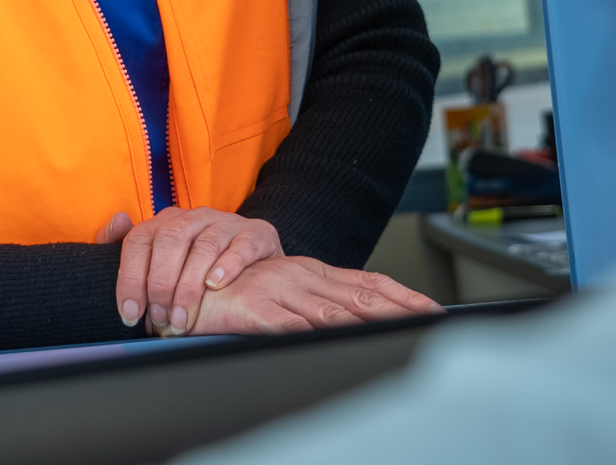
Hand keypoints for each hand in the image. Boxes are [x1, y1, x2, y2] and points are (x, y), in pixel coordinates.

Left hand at [93, 207, 281, 333]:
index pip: (139, 240)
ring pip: (204, 246)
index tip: (130, 314)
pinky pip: (242, 245)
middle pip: (170, 240)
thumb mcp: (165, 255)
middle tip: (159, 320)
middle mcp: (195, 217)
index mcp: (168, 221)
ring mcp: (226, 223)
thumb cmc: (200, 262)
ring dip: (189, 286)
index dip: (131, 278)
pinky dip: (227, 266)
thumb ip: (134, 247)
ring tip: (182, 318)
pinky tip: (215, 286)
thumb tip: (115, 223)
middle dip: (160, 285)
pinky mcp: (256, 233)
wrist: (254, 256)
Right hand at [186, 255, 439, 335]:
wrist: (183, 284)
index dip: (402, 295)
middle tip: (429, 322)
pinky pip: (291, 326)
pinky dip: (315, 335)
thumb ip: (315, 305)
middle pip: (360, 295)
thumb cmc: (235, 293)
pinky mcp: (256, 310)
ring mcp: (279, 291)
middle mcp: (300, 276)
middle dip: (399, 310)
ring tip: (398, 335)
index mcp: (311, 271)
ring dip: (369, 325)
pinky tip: (336, 344)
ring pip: (333, 312)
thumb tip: (352, 323)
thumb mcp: (282, 293)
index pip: (367, 281)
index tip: (432, 309)